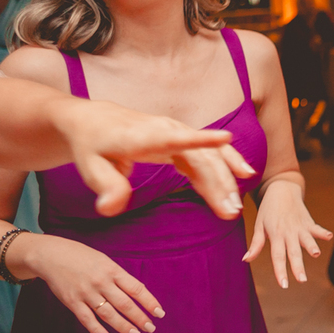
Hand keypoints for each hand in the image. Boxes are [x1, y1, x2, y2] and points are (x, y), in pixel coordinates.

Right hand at [21, 234, 163, 332]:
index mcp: (113, 270)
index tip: (160, 313)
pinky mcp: (72, 302)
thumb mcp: (105, 261)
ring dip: (123, 326)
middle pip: (125, 304)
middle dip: (140, 318)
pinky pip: (87, 319)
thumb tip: (136, 293)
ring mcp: (86, 293)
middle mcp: (101, 282)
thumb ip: (119, 277)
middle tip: (151, 328)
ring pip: (108, 314)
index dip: (149, 302)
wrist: (53, 255)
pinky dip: (97, 330)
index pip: (136, 289)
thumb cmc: (83, 257)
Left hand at [55, 97, 253, 218]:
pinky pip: (209, 154)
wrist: (94, 121)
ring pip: (210, 156)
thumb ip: (106, 187)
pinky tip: (243, 176)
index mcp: (145, 136)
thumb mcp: (90, 167)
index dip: (200, 138)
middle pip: (201, 156)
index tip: (226, 138)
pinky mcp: (182, 140)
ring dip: (225, 179)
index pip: (175, 138)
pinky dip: (226, 166)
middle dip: (219, 182)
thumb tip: (111, 210)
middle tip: (230, 211)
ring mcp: (178, 133)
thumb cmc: (92, 146)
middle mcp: (168, 130)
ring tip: (235, 206)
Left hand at [243, 179, 331, 287]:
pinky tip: (329, 237)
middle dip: (298, 267)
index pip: (277, 256)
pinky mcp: (308, 222)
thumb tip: (246, 260)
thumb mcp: (259, 225)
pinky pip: (316, 228)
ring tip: (316, 254)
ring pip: (306, 240)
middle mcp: (288, 232)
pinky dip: (322, 232)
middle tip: (302, 280)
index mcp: (275, 235)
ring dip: (311, 246)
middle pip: (293, 252)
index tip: (283, 284)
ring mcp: (299, 226)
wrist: (281, 189)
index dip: (280, 271)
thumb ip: (255, 244)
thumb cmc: (268, 209)